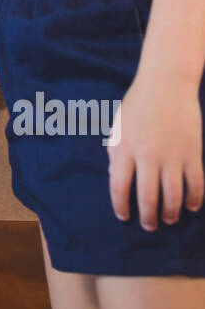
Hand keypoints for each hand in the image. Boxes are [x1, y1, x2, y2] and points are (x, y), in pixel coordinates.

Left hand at [108, 71, 203, 230]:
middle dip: (148, 217)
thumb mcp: (118, 126)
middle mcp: (148, 155)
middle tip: (149, 226)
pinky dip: (195, 199)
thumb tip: (113, 178)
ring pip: (173, 195)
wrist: (167, 82)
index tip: (123, 216)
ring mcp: (172, 155)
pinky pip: (196, 183)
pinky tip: (192, 206)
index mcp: (125, 148)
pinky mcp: (193, 152)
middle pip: (147, 197)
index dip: (120, 205)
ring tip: (170, 219)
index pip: (119, 186)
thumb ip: (114, 152)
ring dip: (172, 212)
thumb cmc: (138, 103)